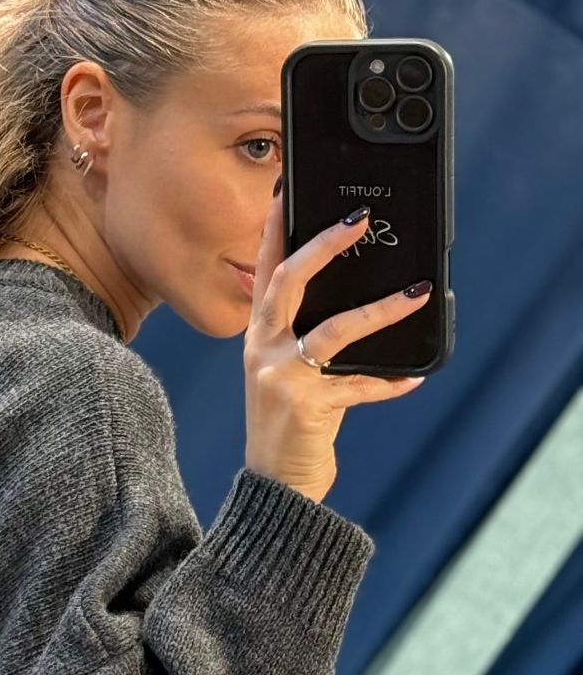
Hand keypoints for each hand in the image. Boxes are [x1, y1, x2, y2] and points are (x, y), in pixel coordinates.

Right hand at [243, 190, 428, 504]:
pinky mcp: (308, 407)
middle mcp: (262, 350)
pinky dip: (389, 382)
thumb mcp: (282, 372)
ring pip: (333, 329)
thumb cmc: (287, 424)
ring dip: (380, 310)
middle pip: (289, 282)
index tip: (290, 190)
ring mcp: (281, 378)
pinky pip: (359, 386)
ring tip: (417, 295)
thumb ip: (303, 336)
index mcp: (257, 336)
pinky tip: (414, 377)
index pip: (264, 270)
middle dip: (324, 246)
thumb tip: (355, 296)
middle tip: (360, 218)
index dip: (275, 228)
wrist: (275, 484)